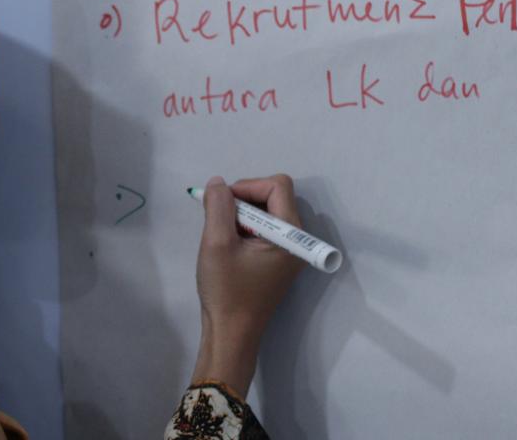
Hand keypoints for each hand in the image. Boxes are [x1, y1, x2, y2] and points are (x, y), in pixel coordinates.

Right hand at [190, 175, 304, 393]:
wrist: (232, 334)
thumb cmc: (226, 291)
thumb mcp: (217, 243)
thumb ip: (218, 207)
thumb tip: (219, 183)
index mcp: (291, 235)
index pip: (278, 186)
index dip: (248, 186)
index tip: (222, 203)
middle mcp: (299, 241)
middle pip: (275, 198)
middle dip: (244, 201)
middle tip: (218, 220)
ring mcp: (291, 253)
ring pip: (268, 214)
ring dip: (242, 216)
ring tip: (222, 237)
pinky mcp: (280, 261)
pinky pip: (266, 231)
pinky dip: (246, 230)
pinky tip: (230, 248)